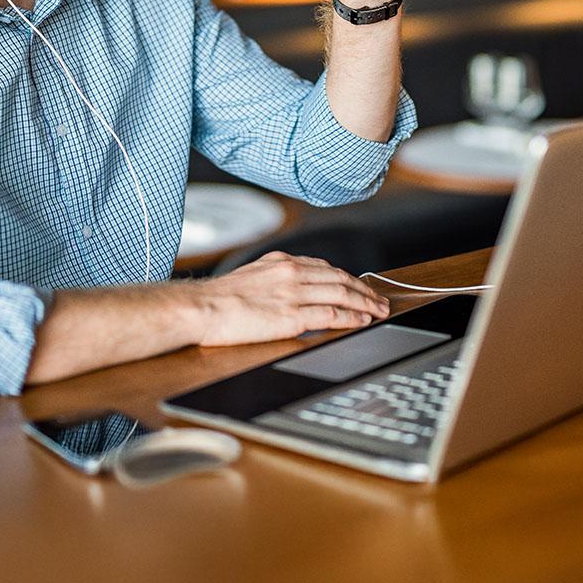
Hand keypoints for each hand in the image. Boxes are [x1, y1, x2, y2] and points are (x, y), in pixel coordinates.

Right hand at [196, 251, 389, 346]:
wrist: (201, 308)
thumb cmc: (218, 298)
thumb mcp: (251, 276)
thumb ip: (273, 278)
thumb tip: (288, 291)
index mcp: (281, 261)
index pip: (325, 267)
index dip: (347, 277)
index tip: (359, 286)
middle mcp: (291, 272)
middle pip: (340, 278)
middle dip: (364, 289)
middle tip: (380, 299)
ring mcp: (293, 293)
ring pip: (341, 294)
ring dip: (365, 302)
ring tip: (379, 311)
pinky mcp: (292, 316)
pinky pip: (332, 315)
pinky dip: (352, 317)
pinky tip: (363, 320)